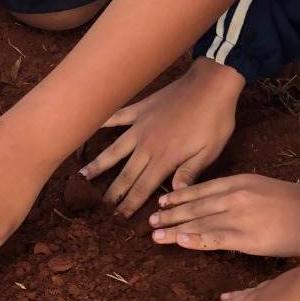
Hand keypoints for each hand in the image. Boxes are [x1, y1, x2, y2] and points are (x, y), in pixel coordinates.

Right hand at [80, 57, 243, 217]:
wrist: (211, 84)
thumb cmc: (215, 120)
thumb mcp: (209, 152)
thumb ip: (189, 173)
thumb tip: (173, 194)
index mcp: (165, 158)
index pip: (143, 187)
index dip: (131, 203)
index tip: (119, 216)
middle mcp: (147, 145)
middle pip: (126, 173)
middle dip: (113, 192)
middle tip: (101, 206)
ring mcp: (141, 126)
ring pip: (115, 149)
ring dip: (100, 164)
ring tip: (84, 175)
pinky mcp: (141, 109)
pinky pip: (118, 117)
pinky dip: (105, 122)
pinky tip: (92, 126)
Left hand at [149, 175, 299, 255]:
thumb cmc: (299, 206)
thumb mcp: (265, 190)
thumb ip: (241, 194)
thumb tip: (221, 205)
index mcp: (241, 181)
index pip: (201, 189)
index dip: (179, 197)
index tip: (162, 202)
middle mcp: (236, 195)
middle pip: (195, 205)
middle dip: (170, 214)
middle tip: (150, 220)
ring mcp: (240, 216)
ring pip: (198, 222)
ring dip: (173, 228)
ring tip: (154, 233)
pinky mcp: (248, 237)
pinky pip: (214, 239)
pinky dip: (193, 239)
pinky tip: (177, 241)